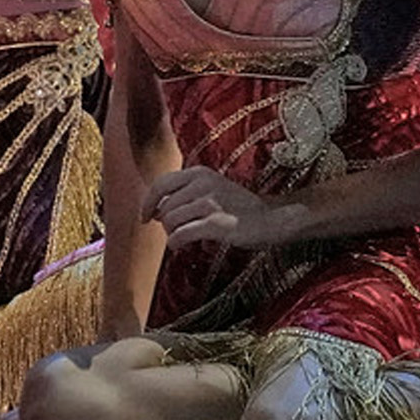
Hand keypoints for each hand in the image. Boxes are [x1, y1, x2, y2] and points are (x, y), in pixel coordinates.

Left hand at [144, 166, 288, 250]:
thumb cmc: (240, 207)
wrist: (274, 219)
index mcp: (199, 173)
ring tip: (182, 238)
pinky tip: (180, 246)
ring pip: (171, 220)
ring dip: (171, 233)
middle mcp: (202, 184)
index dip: (148, 202)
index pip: (160, 184)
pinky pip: (182, 234)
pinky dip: (176, 242)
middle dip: (164, 222)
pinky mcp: (217, 223)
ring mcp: (210, 203)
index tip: (144, 217)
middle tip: (174, 232)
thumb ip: (185, 194)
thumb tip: (154, 211)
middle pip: (164, 206)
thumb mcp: (212, 189)